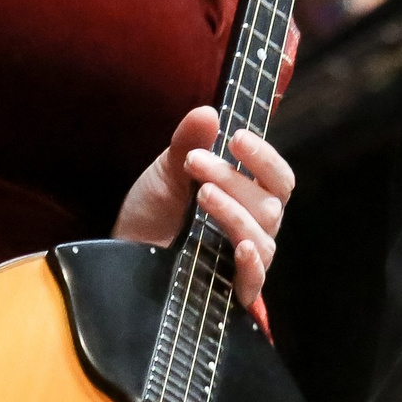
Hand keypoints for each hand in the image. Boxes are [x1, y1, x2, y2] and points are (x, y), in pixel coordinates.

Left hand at [113, 105, 294, 309]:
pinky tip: (241, 247)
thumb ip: (188, 142)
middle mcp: (253, 227)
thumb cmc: (153, 213)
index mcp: (247, 196)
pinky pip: (255, 279)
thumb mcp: (166, 172)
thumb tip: (208, 112)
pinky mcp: (229, 289)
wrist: (123, 253)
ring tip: (200, 194)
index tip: (236, 137)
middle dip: (234, 179)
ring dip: (233, 210)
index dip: (264, 157)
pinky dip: (252, 263)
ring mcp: (243, 259)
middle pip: (270, 203)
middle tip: (194, 163)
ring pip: (262, 234)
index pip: (277, 177)